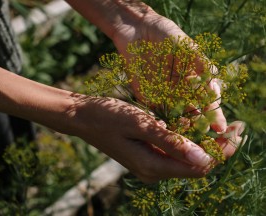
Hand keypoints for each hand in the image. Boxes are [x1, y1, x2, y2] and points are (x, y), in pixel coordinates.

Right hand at [66, 95, 240, 182]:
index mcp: (153, 166)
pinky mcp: (147, 156)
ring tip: (222, 126)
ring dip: (205, 144)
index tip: (239, 131)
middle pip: (196, 165)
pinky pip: (175, 153)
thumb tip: (204, 158)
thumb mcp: (140, 125)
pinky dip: (189, 141)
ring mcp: (150, 165)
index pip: (199, 166)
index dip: (222, 150)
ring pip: (187, 159)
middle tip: (237, 127)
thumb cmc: (108, 117)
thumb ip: (171, 143)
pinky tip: (195, 127)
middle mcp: (154, 171)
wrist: (83, 117)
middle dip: (219, 147)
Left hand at [112, 7, 226, 133]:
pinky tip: (165, 130)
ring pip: (176, 116)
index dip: (215, 114)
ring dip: (181, 127)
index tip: (220, 127)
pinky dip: (160, 123)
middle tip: (204, 137)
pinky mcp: (147, 97)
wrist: (137, 31)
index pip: (208, 100)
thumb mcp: (186, 45)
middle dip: (200, 126)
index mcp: (195, 79)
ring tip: (186, 135)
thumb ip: (200, 63)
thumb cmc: (165, 34)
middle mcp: (182, 90)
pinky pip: (155, 113)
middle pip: (194, 112)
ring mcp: (164, 95)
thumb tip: (213, 86)